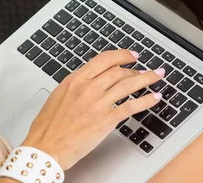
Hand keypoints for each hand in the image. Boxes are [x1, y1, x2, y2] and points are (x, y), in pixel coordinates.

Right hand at [22, 50, 164, 169]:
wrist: (45, 147)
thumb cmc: (48, 127)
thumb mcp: (58, 96)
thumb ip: (76, 86)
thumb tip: (89, 81)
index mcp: (75, 80)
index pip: (103, 60)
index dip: (121, 55)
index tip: (131, 55)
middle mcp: (87, 88)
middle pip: (118, 71)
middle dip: (136, 69)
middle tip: (146, 70)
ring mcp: (97, 103)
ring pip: (128, 85)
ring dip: (146, 79)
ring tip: (156, 76)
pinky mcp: (105, 120)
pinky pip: (131, 106)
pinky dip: (146, 100)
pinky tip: (154, 97)